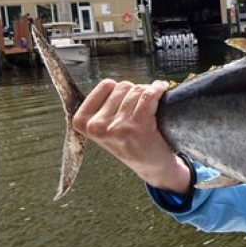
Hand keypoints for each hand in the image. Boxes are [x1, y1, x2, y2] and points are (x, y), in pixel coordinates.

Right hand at [72, 79, 190, 192]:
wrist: (151, 166)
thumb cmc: (130, 141)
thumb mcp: (105, 127)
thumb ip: (103, 105)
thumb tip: (112, 80)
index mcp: (82, 121)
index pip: (106, 85)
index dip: (121, 89)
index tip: (128, 100)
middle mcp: (96, 125)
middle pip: (123, 86)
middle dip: (136, 92)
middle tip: (142, 108)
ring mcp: (116, 127)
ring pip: (137, 90)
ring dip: (149, 93)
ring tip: (152, 107)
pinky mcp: (136, 127)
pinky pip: (148, 96)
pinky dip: (158, 90)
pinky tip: (163, 91)